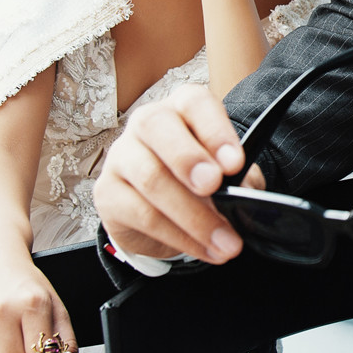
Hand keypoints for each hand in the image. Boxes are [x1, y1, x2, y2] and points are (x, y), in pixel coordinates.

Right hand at [92, 84, 266, 263]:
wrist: (163, 213)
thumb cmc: (200, 181)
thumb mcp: (227, 174)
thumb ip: (238, 177)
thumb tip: (245, 194)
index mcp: (181, 108)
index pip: (193, 102)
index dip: (215, 130)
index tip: (235, 163)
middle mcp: (145, 123)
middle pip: (156, 127)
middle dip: (188, 159)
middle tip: (214, 186)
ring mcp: (121, 156)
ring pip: (151, 178)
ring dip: (193, 216)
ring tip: (226, 242)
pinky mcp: (107, 194)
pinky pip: (143, 215)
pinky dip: (180, 237)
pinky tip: (206, 249)